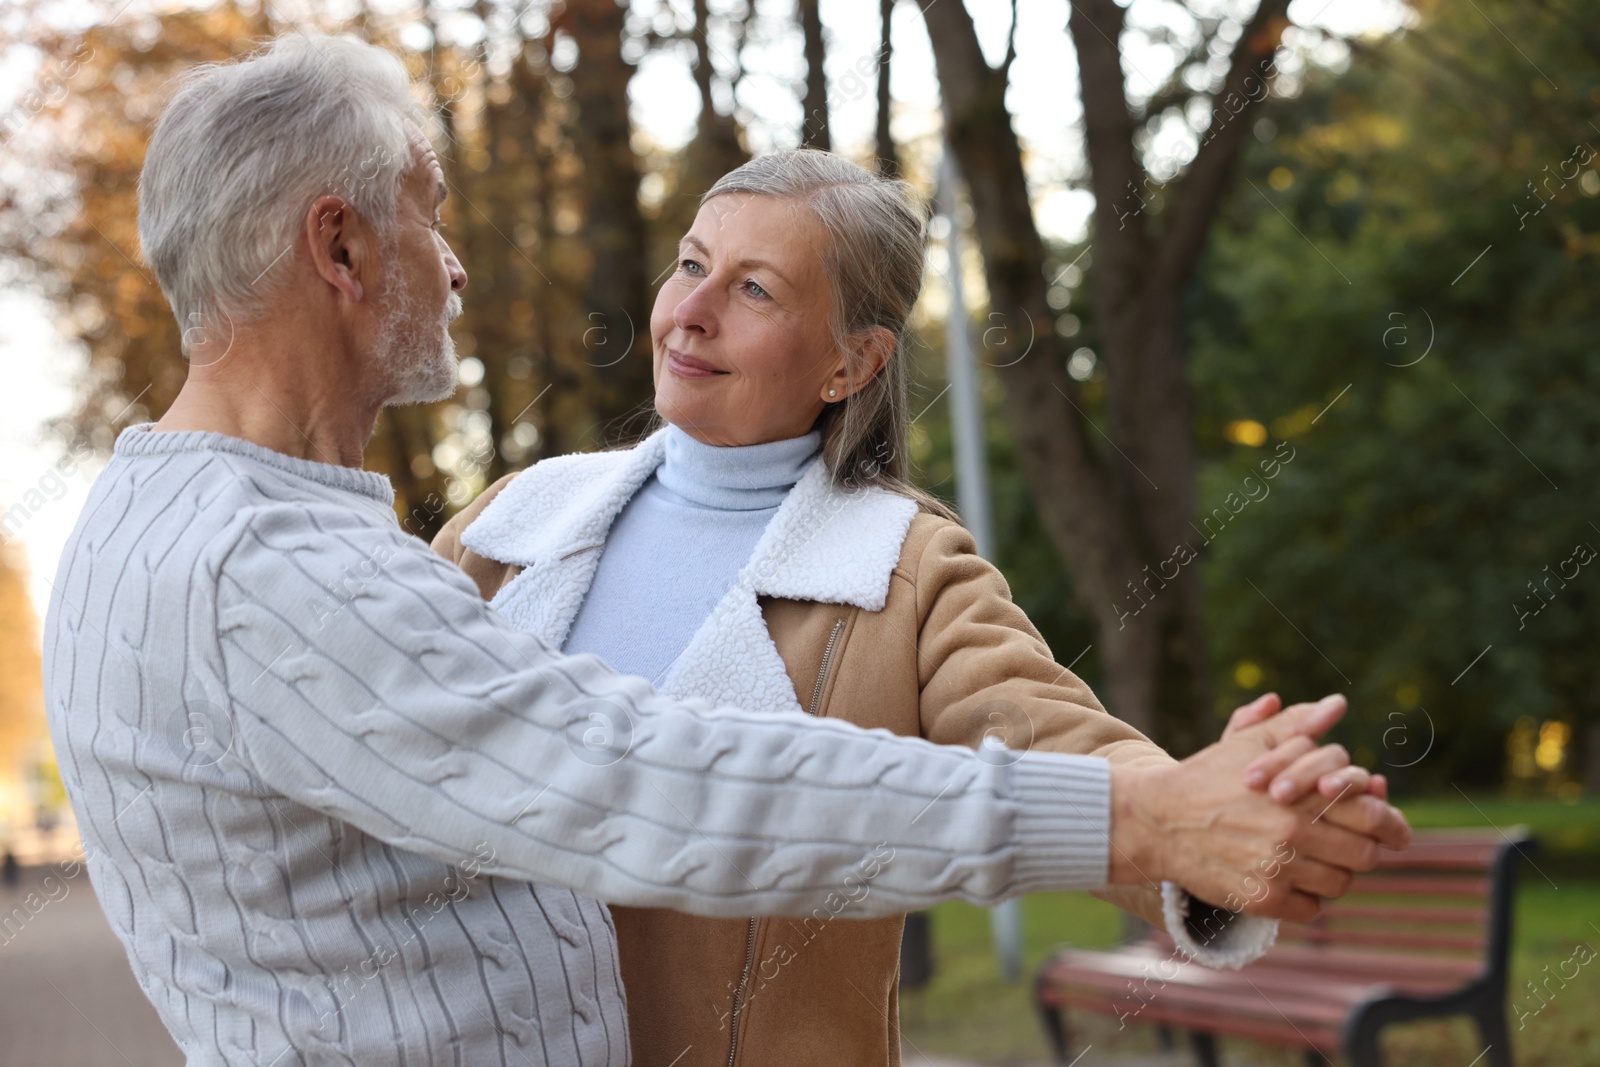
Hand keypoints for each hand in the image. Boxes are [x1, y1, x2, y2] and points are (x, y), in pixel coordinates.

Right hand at [1107, 696, 1410, 920]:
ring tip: (1312, 858)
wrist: (1158, 819)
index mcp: (1301, 794)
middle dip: (1360, 847)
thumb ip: (1298, 724)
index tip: (1393, 832)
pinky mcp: (1261, 899)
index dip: (1391, 824)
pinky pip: (1312, 910)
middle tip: (1343, 842)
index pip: (1373, 816)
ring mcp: (1277, 870)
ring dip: (1333, 872)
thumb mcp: (1251, 742)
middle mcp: (1293, 834)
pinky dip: (1308, 898)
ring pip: (1339, 884)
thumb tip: (1337, 705)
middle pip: (1363, 855)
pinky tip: (1290, 878)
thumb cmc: (1210, 776)